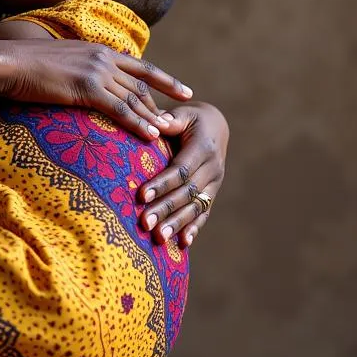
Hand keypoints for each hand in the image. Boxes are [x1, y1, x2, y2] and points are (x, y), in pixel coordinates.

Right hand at [0, 38, 192, 141]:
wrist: (8, 62)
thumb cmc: (25, 67)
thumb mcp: (60, 63)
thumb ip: (78, 70)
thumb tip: (81, 82)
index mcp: (98, 50)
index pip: (140, 66)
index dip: (165, 80)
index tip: (184, 90)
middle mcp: (102, 57)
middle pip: (141, 85)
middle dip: (161, 105)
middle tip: (177, 123)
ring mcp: (96, 71)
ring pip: (134, 98)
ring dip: (153, 117)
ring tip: (169, 134)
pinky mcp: (87, 87)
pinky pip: (120, 108)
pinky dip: (138, 123)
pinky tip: (150, 136)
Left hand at [137, 102, 228, 247]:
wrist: (216, 125)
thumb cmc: (191, 118)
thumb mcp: (183, 114)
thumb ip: (170, 120)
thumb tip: (155, 122)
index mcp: (204, 148)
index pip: (180, 170)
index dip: (161, 184)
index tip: (141, 196)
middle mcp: (213, 168)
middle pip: (186, 193)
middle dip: (165, 209)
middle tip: (144, 223)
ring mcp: (215, 183)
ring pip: (195, 206)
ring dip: (177, 223)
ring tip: (159, 238)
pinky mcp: (212, 192)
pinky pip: (204, 212)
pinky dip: (194, 228)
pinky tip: (183, 243)